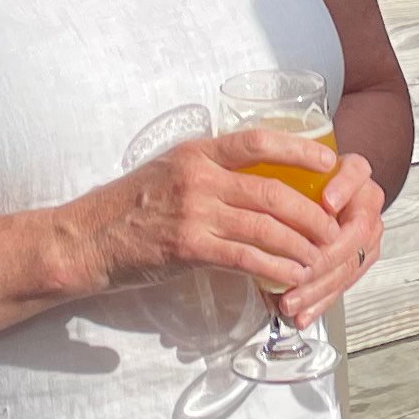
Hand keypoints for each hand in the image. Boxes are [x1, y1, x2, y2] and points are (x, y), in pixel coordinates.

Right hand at [64, 131, 344, 301]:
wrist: (85, 240)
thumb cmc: (126, 208)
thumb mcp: (168, 172)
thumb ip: (207, 173)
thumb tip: (253, 183)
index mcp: (196, 152)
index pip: (258, 141)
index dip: (300, 150)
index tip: (329, 163)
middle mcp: (198, 177)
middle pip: (272, 191)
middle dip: (311, 213)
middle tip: (333, 229)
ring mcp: (193, 212)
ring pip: (265, 227)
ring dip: (300, 245)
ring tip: (320, 258)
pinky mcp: (188, 248)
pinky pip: (245, 257)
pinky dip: (275, 267)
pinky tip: (290, 276)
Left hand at [273, 151, 390, 325]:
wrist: (327, 193)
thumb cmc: (307, 180)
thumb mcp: (295, 168)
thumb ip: (288, 173)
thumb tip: (259, 188)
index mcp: (354, 174)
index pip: (355, 175)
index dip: (343, 188)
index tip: (326, 201)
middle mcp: (365, 203)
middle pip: (355, 233)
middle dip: (325, 257)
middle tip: (300, 270)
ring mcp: (366, 234)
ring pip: (348, 265)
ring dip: (319, 287)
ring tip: (291, 300)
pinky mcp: (360, 260)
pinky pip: (343, 284)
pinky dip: (320, 302)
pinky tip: (304, 314)